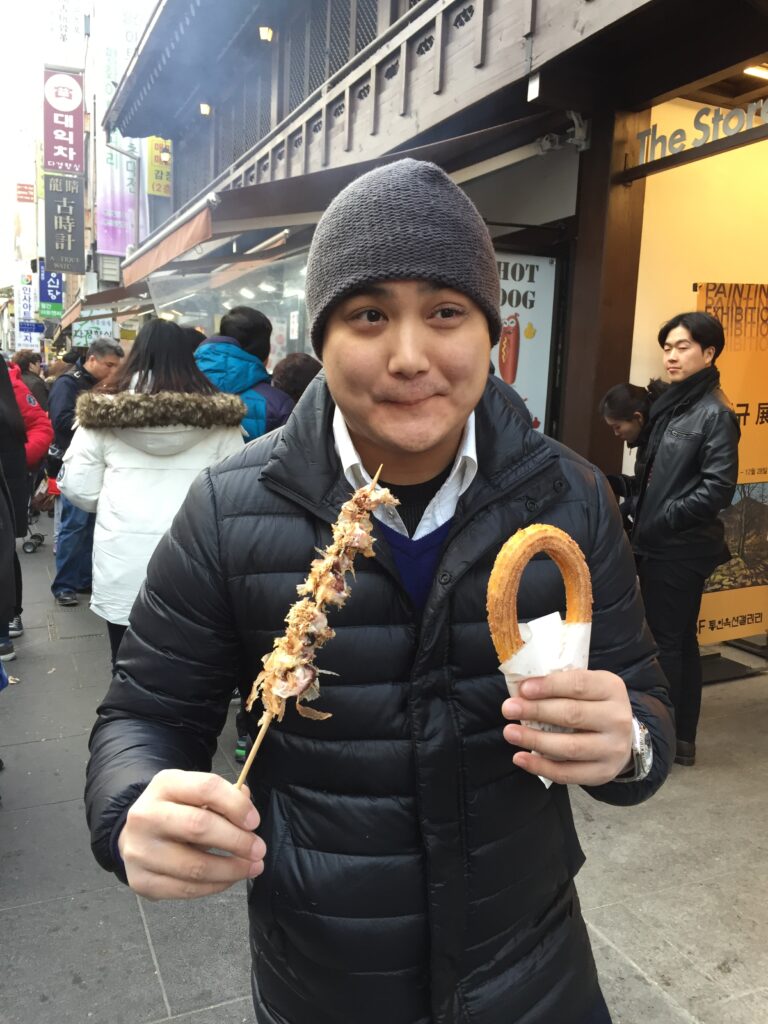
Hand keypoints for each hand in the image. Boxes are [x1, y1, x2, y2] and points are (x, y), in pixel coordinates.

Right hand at [118, 769, 266, 900]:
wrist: (137, 833)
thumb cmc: (176, 810)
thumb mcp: (194, 792)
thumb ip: (223, 795)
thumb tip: (246, 802)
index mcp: (164, 785)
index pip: (206, 788)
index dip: (235, 805)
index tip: (254, 821)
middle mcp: (146, 816)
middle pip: (199, 827)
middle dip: (237, 841)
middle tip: (259, 849)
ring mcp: (140, 850)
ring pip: (194, 866)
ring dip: (231, 870)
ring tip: (252, 867)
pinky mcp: (140, 880)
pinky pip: (185, 889)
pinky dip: (214, 887)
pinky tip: (228, 879)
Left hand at [501, 670, 633, 785]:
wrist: (621, 737)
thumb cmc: (593, 705)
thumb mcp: (587, 687)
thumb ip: (560, 685)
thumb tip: (521, 690)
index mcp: (611, 688)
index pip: (578, 684)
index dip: (549, 686)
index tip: (523, 689)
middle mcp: (617, 719)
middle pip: (572, 715)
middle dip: (536, 711)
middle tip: (508, 709)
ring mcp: (613, 749)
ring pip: (569, 747)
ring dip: (535, 740)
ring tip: (510, 733)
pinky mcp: (603, 773)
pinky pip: (568, 773)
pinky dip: (540, 767)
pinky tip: (520, 758)